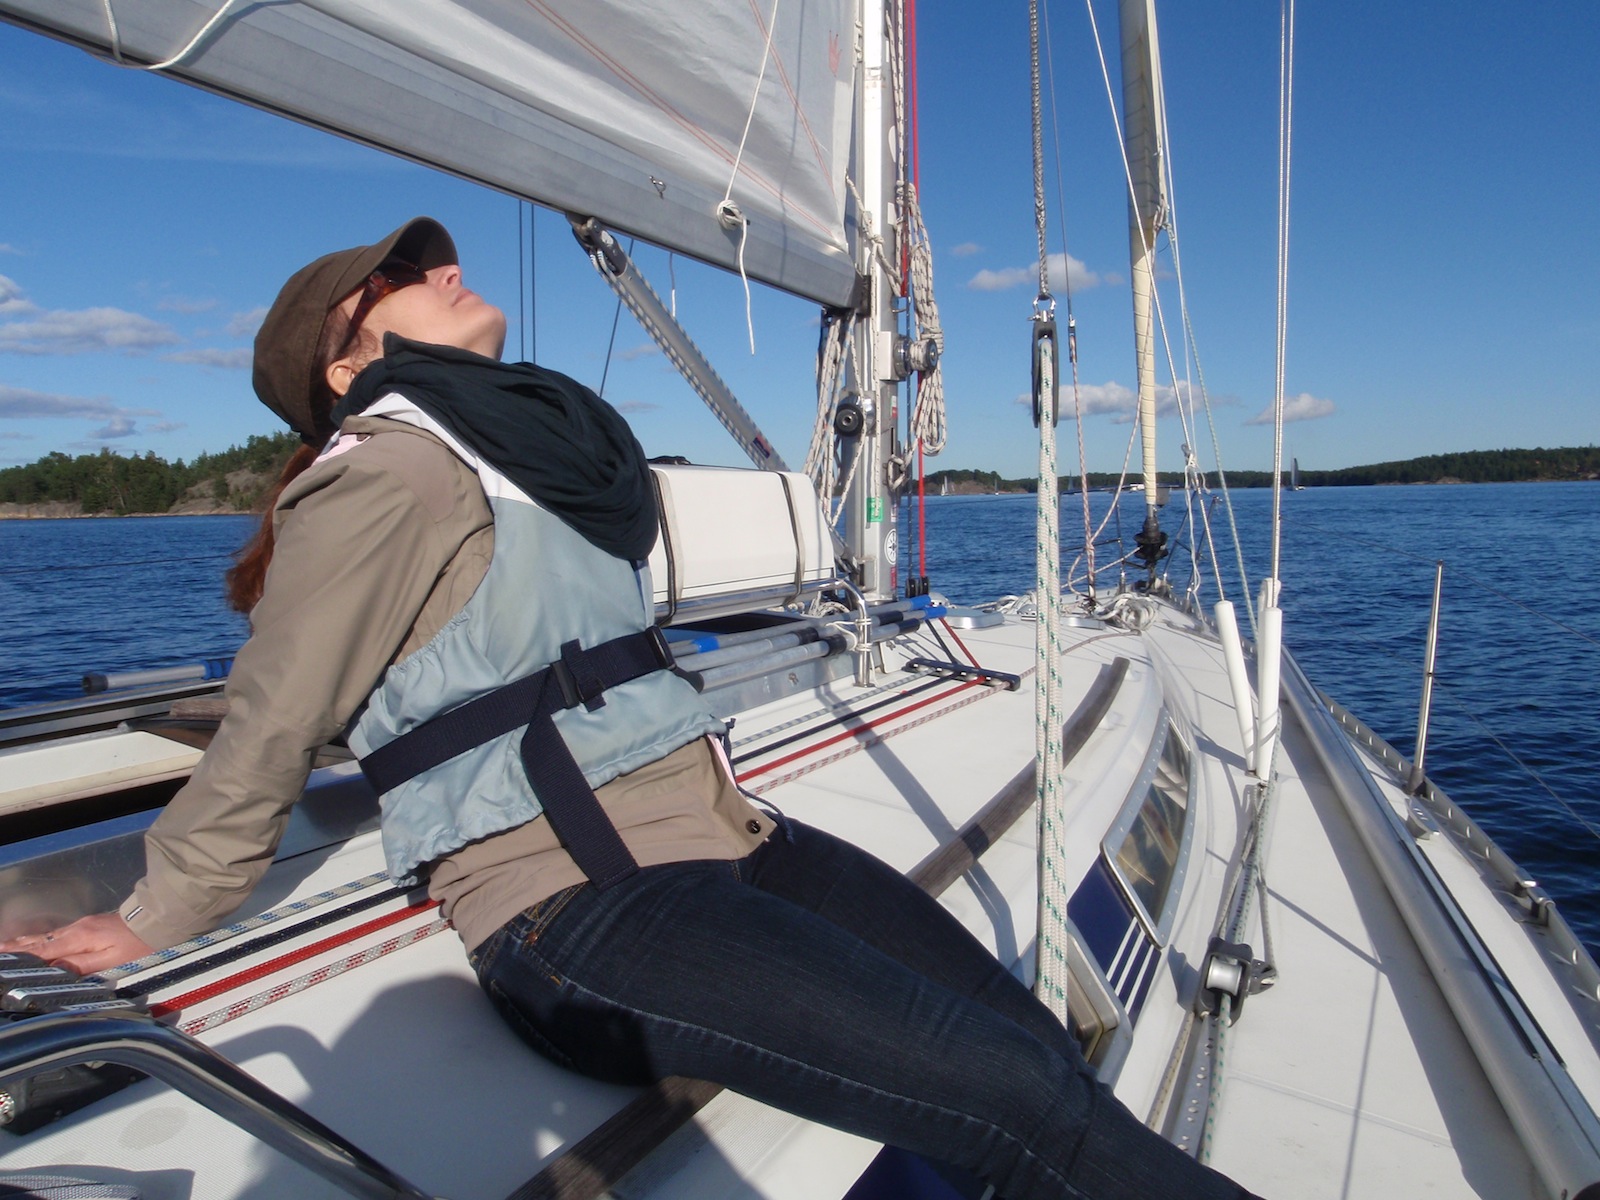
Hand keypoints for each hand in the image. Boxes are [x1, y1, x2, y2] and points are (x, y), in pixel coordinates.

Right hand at [0, 912, 154, 975]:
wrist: (159, 920)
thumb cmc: (140, 945)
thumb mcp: (112, 961)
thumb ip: (81, 967)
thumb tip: (52, 971)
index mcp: (79, 939)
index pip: (42, 951)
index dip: (19, 957)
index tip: (1, 958)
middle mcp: (76, 929)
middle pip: (39, 942)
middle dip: (15, 948)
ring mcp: (82, 926)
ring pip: (47, 936)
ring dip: (25, 943)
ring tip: (5, 948)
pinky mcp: (89, 926)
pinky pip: (57, 934)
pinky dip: (40, 940)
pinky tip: (34, 943)